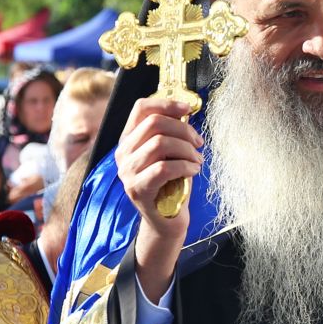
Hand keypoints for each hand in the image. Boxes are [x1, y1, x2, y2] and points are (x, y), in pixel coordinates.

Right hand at [119, 97, 202, 301]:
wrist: (167, 220)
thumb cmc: (171, 184)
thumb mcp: (170, 153)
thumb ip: (172, 133)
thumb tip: (186, 110)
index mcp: (129, 139)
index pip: (141, 107)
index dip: (166, 103)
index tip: (188, 109)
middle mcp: (123, 153)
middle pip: (154, 123)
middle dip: (183, 130)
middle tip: (198, 143)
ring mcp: (127, 172)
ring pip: (160, 143)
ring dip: (186, 150)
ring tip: (197, 160)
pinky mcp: (137, 190)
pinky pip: (163, 168)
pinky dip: (185, 166)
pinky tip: (193, 171)